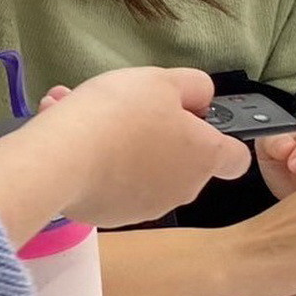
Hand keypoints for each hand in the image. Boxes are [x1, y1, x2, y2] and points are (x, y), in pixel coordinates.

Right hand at [33, 68, 251, 226]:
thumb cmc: (121, 114)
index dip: (221, 137)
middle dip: (157, 131)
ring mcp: (145, 207)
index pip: (235, 158)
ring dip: (119, 140)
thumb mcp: (165, 80)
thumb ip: (193, 87)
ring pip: (139, 165)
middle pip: (181, 158)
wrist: (60, 158)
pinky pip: (109, 180)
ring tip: (84, 109)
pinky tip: (67, 130)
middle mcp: (182, 189)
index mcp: (204, 157)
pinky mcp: (109, 215)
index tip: (196, 120)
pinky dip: (95, 158)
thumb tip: (198, 101)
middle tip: (129, 106)